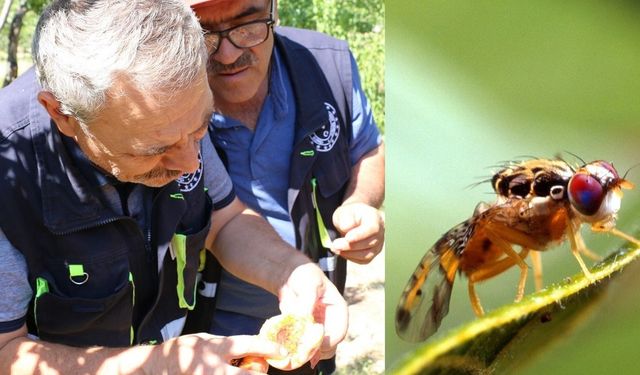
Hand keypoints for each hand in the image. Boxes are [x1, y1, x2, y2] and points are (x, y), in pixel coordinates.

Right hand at [149, 333, 284, 373]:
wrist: (155, 366)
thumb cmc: (183, 349)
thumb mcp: (205, 339)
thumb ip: (226, 345)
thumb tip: (248, 347)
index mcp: (217, 347)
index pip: (250, 345)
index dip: (269, 348)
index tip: (282, 351)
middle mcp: (215, 366)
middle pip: (249, 374)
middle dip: (259, 374)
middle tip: (261, 371)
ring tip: (243, 373)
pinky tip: (228, 374)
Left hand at [277, 263, 348, 366]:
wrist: (290, 276)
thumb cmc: (303, 275)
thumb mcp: (308, 284)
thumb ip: (306, 301)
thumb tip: (302, 318)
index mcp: (338, 310)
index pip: (338, 332)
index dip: (327, 341)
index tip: (311, 344)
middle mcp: (331, 322)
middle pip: (330, 347)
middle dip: (316, 351)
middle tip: (301, 352)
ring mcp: (319, 329)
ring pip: (318, 351)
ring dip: (306, 353)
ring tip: (293, 350)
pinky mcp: (306, 333)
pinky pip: (304, 347)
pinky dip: (296, 349)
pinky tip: (287, 347)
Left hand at [331, 202, 384, 263]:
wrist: (352, 220)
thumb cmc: (348, 215)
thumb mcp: (344, 212)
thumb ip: (345, 219)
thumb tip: (347, 229)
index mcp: (376, 217)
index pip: (372, 228)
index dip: (360, 235)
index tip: (347, 238)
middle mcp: (381, 231)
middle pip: (370, 243)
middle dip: (350, 246)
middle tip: (334, 245)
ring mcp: (379, 243)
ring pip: (367, 254)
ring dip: (350, 254)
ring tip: (336, 249)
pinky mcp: (374, 252)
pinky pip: (364, 260)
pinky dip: (352, 258)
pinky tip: (343, 252)